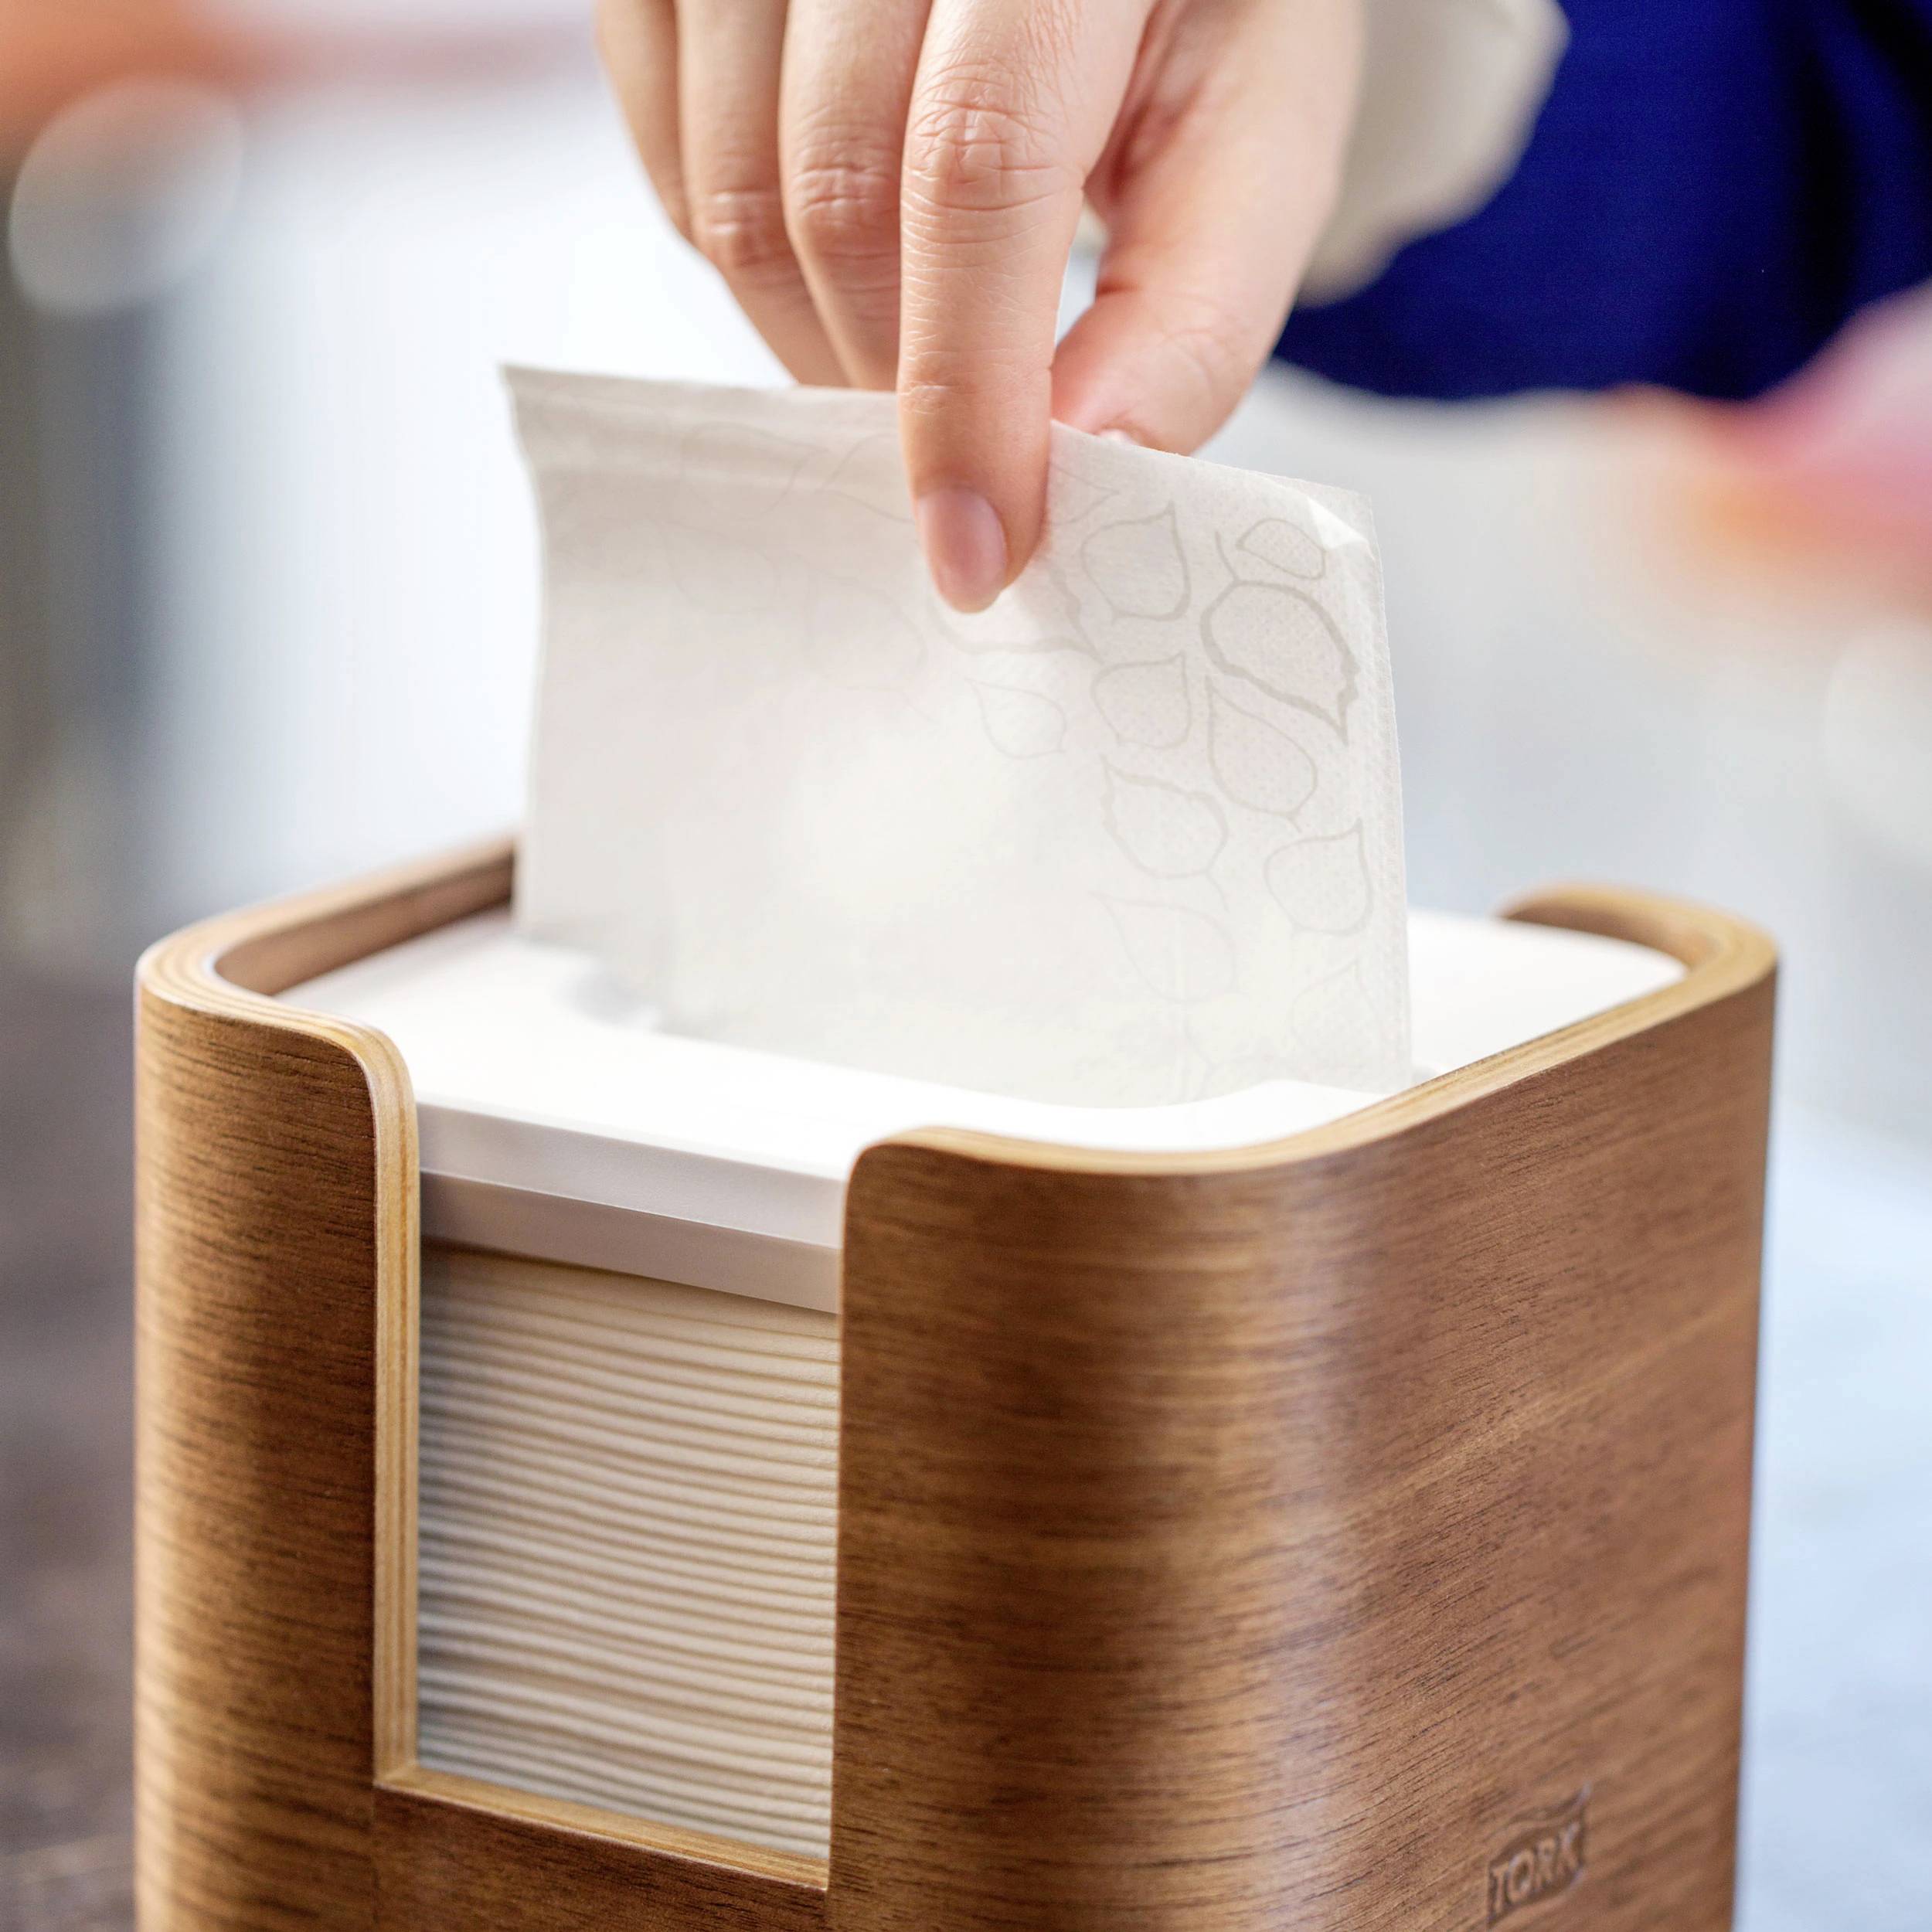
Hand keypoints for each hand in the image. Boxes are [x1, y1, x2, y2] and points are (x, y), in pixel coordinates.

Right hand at [599, 0, 1362, 608]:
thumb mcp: (1257, 132)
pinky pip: (677, 176)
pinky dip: (756, 270)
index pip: (975, 166)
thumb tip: (1088, 466)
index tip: (979, 551)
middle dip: (899, 385)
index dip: (967, 389)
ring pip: (733, 204)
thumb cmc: (1195, 4)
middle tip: (969, 455)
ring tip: (918, 351)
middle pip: (835, 201)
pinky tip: (850, 264)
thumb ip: (1193, 305)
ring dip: (823, 342)